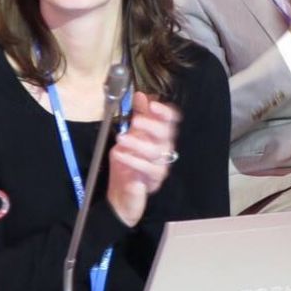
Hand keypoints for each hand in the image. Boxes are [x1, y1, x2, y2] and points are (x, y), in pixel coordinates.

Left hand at [106, 93, 181, 227]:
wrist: (122, 196)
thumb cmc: (127, 164)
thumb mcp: (129, 137)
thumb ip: (138, 116)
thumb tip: (141, 95)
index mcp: (160, 137)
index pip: (171, 121)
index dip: (164, 112)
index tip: (152, 104)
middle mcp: (164, 150)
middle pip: (165, 134)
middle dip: (151, 126)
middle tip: (135, 122)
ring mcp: (161, 166)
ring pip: (156, 152)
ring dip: (138, 143)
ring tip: (121, 139)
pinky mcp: (153, 182)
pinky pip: (147, 170)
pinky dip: (133, 162)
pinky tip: (120, 156)